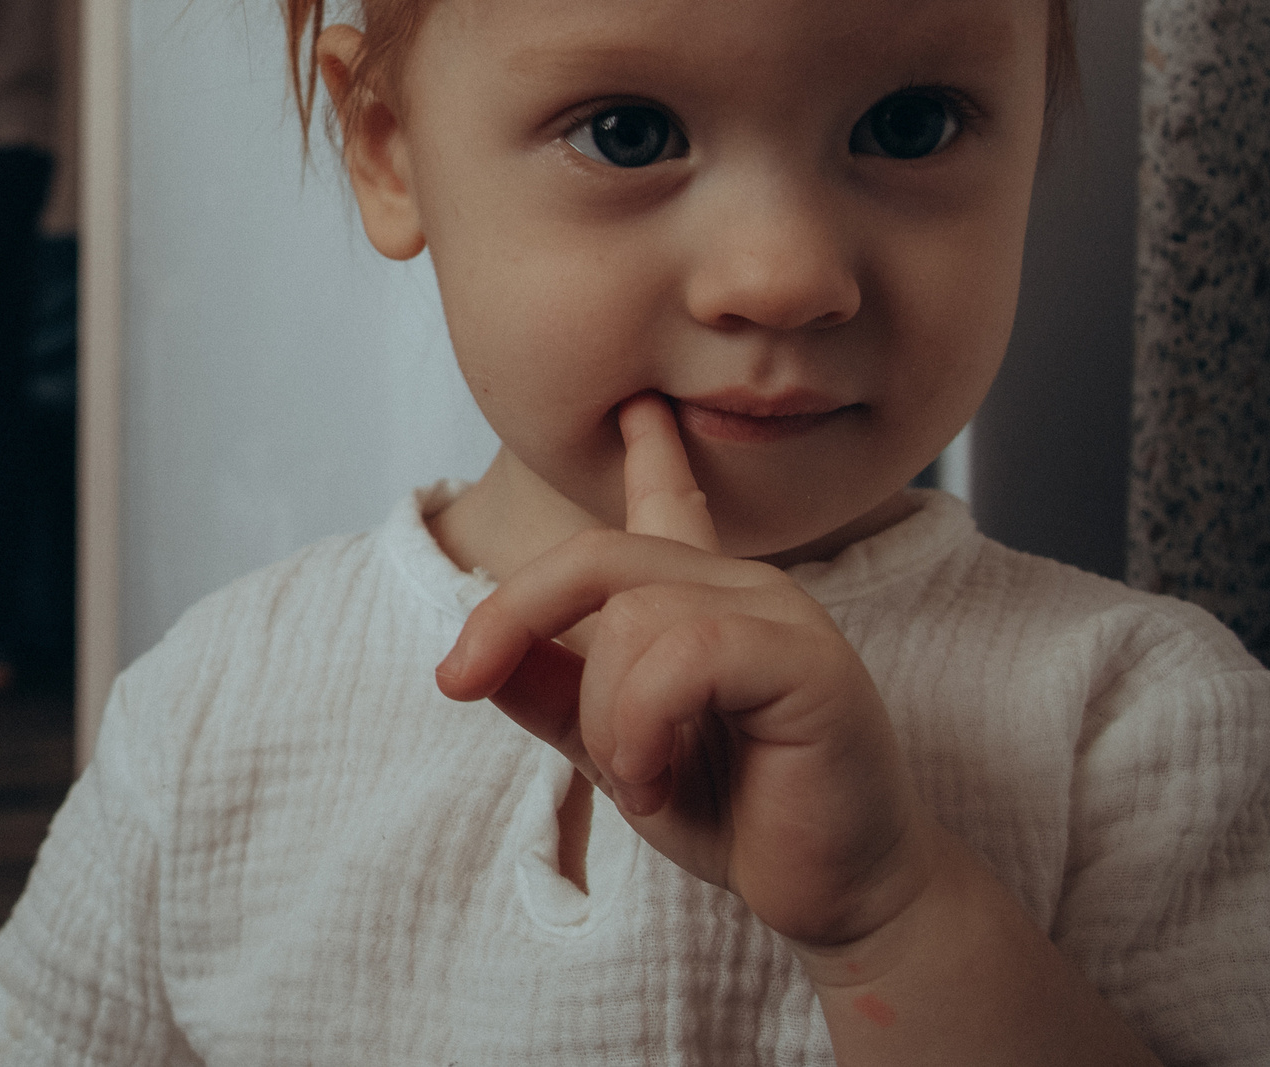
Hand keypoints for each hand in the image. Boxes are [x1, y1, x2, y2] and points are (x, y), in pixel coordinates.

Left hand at [434, 396, 939, 949]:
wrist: (838, 892)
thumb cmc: (740, 815)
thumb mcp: (616, 750)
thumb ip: (549, 697)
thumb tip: (468, 659)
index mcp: (701, 600)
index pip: (667, 502)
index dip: (648, 453)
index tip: (637, 406)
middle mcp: (743, 586)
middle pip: (595, 557)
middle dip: (511, 617)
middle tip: (460, 680)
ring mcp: (780, 613)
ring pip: (629, 618)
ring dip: (605, 717)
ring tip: (641, 776)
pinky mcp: (808, 660)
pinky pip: (679, 657)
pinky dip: (640, 728)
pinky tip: (657, 777)